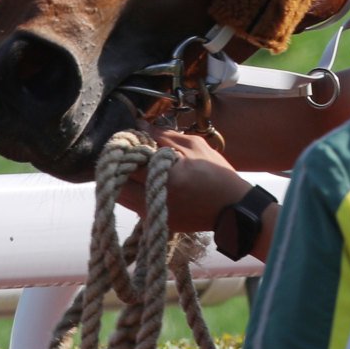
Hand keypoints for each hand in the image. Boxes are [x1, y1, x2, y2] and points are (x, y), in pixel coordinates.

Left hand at [117, 129, 253, 232]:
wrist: (232, 207)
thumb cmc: (216, 174)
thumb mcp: (195, 147)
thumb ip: (164, 136)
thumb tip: (140, 125)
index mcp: (164, 179)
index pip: (128, 161)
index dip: (126, 148)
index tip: (130, 139)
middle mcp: (153, 201)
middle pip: (117, 182)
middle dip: (119, 166)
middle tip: (130, 154)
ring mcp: (153, 216)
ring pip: (122, 196)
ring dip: (124, 180)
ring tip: (139, 168)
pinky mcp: (156, 223)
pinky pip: (135, 204)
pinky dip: (136, 192)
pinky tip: (150, 182)